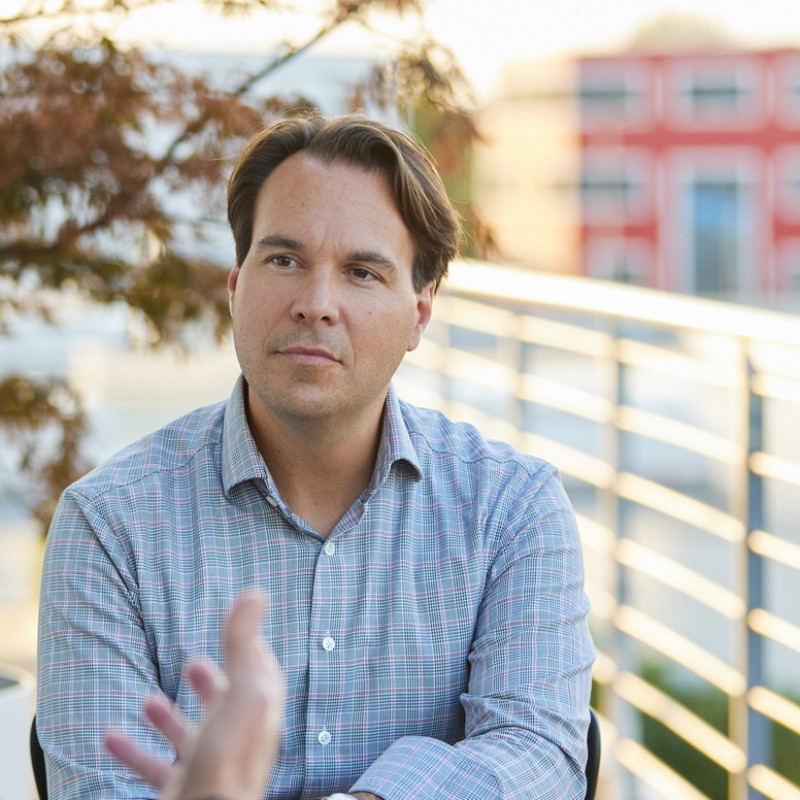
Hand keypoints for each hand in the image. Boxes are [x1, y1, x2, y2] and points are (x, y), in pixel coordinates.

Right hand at [105, 593, 284, 799]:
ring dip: (168, 718)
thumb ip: (243, 643)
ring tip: (147, 700)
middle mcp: (237, 738)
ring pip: (190, 736)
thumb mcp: (241, 690)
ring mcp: (211, 766)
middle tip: (194, 664)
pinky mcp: (184, 788)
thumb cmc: (227, 760)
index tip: (237, 632)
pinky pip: (156, 767)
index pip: (260, 673)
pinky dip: (134, 751)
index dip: (249, 650)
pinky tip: (111, 739)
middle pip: (226, 705)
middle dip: (210, 683)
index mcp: (258, 712)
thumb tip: (256, 593)